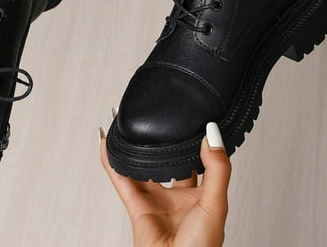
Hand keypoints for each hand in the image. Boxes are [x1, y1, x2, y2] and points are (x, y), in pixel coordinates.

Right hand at [100, 122, 230, 246]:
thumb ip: (217, 168)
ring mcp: (156, 202)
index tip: (190, 120)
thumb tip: (212, 135)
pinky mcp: (136, 208)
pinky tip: (108, 145)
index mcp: (201, 196)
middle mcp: (177, 198)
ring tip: (128, 126)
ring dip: (133, 149)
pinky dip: (112, 162)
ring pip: (141, 168)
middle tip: (157, 119)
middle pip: (166, 163)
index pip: (197, 161)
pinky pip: (122, 180)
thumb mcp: (216, 203)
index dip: (192, 142)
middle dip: (160, 144)